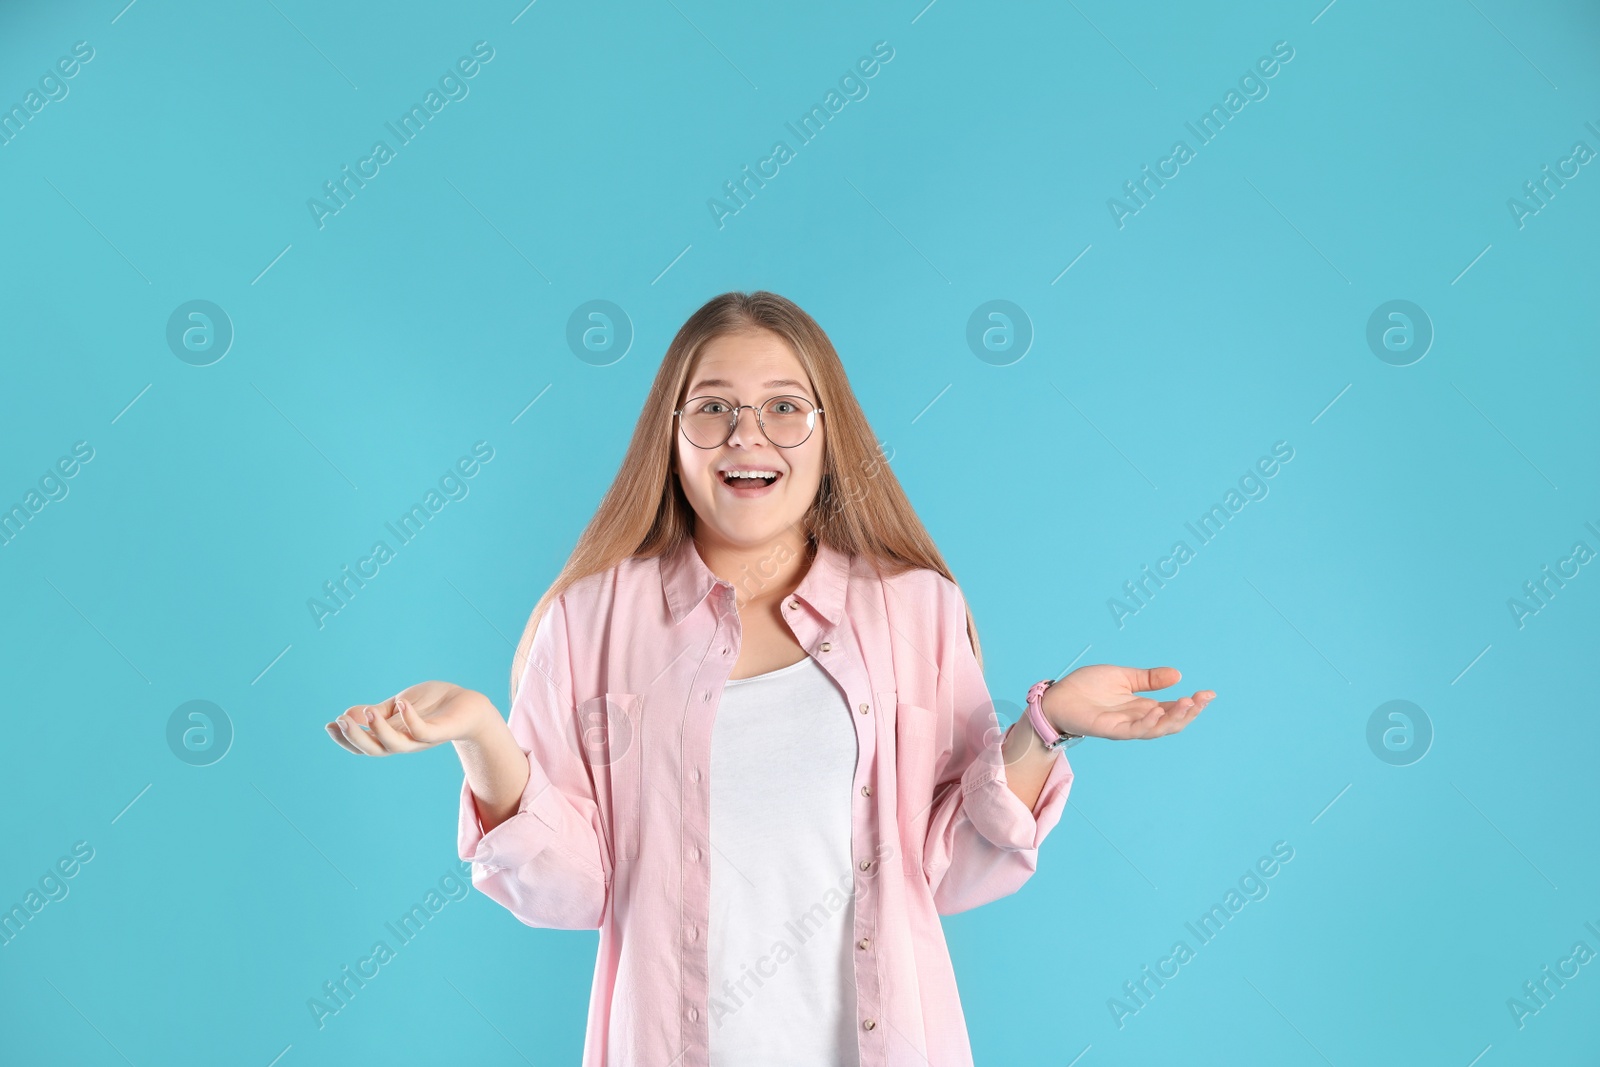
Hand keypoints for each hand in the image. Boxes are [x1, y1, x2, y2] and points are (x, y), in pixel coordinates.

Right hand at [325, 681, 492, 755]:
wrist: (469, 704)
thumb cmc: (434, 705)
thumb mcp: (399, 705)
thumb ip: (378, 712)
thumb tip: (347, 714)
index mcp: (393, 736)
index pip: (365, 745)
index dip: (345, 739)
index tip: (328, 726)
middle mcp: (406, 742)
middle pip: (375, 750)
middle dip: (355, 738)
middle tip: (339, 722)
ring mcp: (423, 739)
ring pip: (396, 745)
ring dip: (379, 731)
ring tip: (367, 713)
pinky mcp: (442, 731)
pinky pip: (424, 732)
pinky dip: (411, 720)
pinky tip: (402, 703)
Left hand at [1040, 665, 1212, 739]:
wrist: (1058, 696)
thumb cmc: (1087, 687)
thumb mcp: (1123, 677)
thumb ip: (1149, 679)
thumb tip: (1178, 674)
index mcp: (1142, 707)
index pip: (1173, 709)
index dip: (1193, 703)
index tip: (1210, 693)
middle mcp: (1137, 719)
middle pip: (1171, 722)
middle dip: (1190, 712)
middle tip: (1203, 698)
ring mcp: (1124, 726)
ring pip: (1156, 729)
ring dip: (1174, 718)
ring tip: (1188, 703)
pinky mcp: (1109, 730)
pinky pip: (1133, 731)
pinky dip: (1147, 723)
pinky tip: (1157, 711)